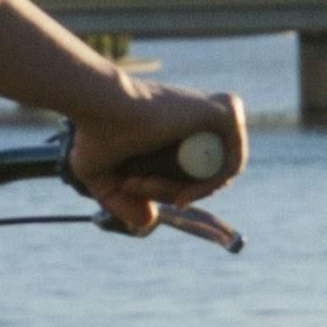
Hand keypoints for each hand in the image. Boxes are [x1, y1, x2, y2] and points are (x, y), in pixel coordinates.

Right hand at [68, 85, 243, 234]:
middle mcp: (201, 119)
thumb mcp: (102, 179)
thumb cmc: (93, 133)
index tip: (133, 187)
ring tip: (143, 182)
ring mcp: (218, 112)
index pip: (191, 172)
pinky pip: (233, 163)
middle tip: (135, 184)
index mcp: (179, 128)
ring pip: (214, 172)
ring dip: (178, 190)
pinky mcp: (229, 110)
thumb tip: (150, 220)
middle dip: (169, 191)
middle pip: (203, 174)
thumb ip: (123, 203)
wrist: (100, 106)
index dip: (165, 190)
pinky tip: (181, 194)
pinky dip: (207, 185)